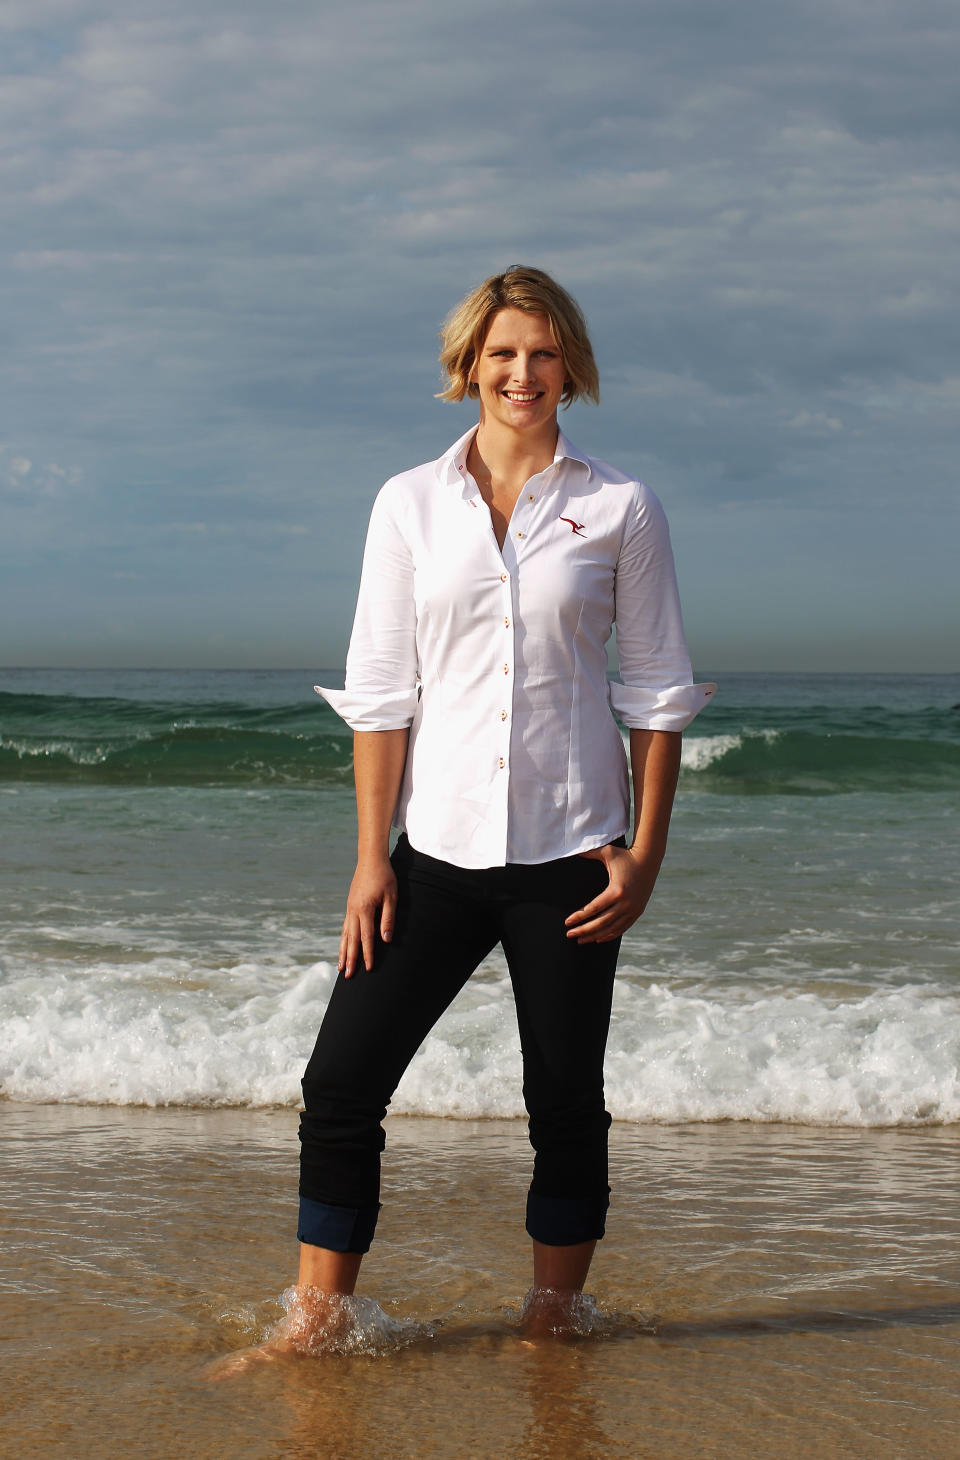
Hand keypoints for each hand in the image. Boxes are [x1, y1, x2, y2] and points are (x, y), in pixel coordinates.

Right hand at [338, 854, 396, 976]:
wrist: (371, 859)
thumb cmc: (385, 877)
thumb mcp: (391, 897)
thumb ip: (388, 919)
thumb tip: (387, 940)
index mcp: (364, 909)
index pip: (366, 937)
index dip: (368, 954)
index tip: (368, 969)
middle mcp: (353, 911)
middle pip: (351, 939)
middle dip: (350, 959)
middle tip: (348, 976)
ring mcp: (349, 908)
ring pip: (345, 934)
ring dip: (343, 951)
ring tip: (340, 967)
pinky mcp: (349, 905)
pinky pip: (344, 926)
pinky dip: (343, 939)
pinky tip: (343, 946)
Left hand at [564, 843, 662, 943]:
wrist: (650, 859)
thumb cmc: (625, 855)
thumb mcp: (608, 852)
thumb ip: (589, 853)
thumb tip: (573, 852)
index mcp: (616, 890)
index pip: (593, 908)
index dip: (579, 917)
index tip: (567, 923)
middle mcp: (626, 903)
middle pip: (601, 922)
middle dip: (583, 930)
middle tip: (569, 934)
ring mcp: (633, 909)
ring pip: (611, 928)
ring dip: (594, 936)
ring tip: (580, 940)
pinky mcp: (637, 912)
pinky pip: (622, 928)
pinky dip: (610, 935)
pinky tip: (598, 939)